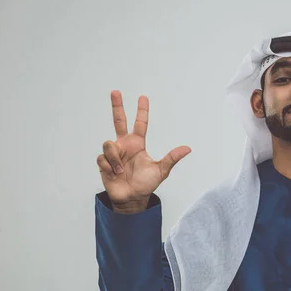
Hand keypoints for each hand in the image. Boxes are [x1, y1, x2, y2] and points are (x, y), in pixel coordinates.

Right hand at [97, 90, 190, 211]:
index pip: (140, 124)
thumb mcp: (161, 170)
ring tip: (121, 170)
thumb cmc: (146, 184)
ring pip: (109, 144)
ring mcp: (113, 153)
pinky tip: (114, 173)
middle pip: (119, 121)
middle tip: (115, 91)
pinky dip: (109, 166)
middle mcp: (125, 145)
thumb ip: (172, 158)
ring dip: (115, 158)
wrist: (131, 198)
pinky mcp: (103, 162)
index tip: (143, 97)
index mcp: (137, 144)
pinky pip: (103, 158)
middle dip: (117, 106)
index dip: (142, 111)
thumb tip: (188, 148)